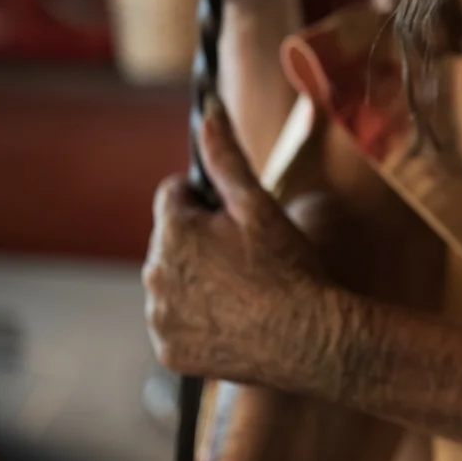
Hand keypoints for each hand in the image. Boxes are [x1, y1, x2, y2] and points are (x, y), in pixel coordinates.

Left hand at [143, 99, 338, 396]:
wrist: (307, 338)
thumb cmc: (288, 268)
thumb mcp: (259, 205)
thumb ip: (226, 157)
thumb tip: (209, 110)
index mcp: (173, 232)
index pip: (173, 194)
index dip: (207, 200)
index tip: (235, 217)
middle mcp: (154, 274)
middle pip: (171, 239)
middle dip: (200, 239)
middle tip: (247, 255)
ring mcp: (159, 317)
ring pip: (173, 281)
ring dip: (197, 278)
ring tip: (244, 288)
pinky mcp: (169, 351)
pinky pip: (176, 323)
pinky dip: (198, 318)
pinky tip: (234, 319)